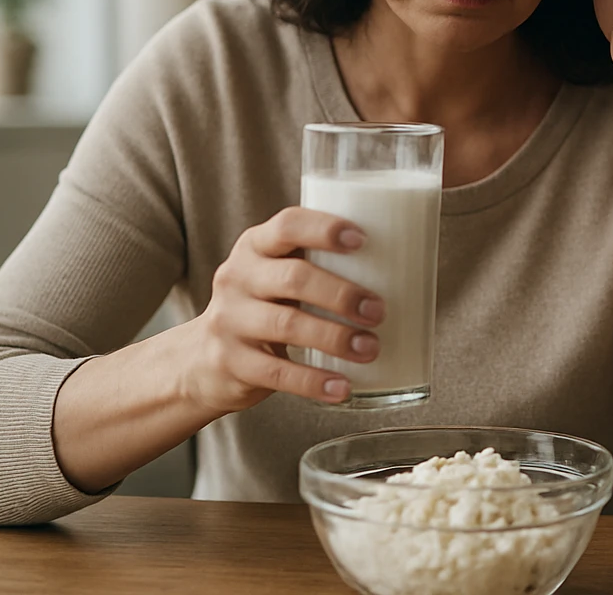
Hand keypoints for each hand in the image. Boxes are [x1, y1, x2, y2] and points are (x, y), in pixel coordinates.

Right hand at [181, 207, 385, 412]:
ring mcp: (230, 320)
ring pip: (288, 325)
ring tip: (370, 349)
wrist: (204, 359)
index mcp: (257, 246)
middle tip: (379, 311)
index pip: (288, 225)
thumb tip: (408, 268)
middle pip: (294, 278)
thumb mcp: (278, 274)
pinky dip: (314, 382)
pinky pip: (277, 373)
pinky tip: (342, 388)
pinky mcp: (231, 362)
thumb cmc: (265, 305)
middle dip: (342, 294)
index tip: (363, 240)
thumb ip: (320, 265)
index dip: (325, 229)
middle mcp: (238, 277)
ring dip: (336, 338)